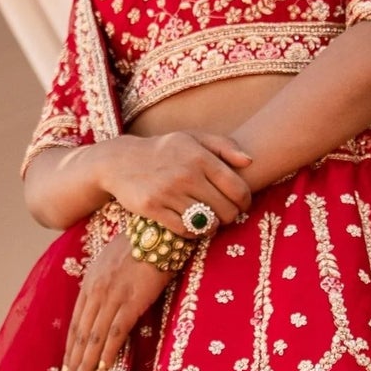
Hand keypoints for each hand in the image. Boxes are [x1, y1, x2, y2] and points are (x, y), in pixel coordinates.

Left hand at [61, 231, 169, 370]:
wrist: (159, 232)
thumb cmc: (140, 245)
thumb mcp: (112, 262)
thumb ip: (103, 283)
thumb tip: (102, 303)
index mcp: (90, 283)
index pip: (76, 323)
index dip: (70, 349)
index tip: (66, 368)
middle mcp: (96, 292)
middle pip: (80, 334)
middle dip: (73, 363)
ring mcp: (112, 297)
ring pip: (93, 337)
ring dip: (85, 364)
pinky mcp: (131, 301)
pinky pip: (116, 332)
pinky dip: (108, 351)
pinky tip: (102, 369)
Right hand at [102, 128, 252, 237]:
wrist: (121, 161)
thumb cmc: (164, 151)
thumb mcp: (193, 138)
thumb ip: (224, 146)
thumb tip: (250, 162)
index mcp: (200, 156)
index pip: (238, 189)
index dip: (245, 202)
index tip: (241, 205)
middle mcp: (186, 174)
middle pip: (226, 210)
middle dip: (229, 216)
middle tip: (224, 214)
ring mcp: (168, 192)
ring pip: (207, 223)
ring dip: (211, 225)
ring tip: (208, 219)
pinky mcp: (153, 208)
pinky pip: (185, 230)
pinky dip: (192, 232)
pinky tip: (191, 224)